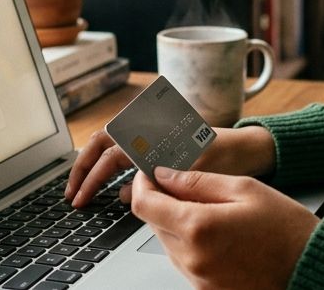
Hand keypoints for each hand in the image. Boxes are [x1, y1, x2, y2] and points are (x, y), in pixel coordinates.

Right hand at [65, 125, 276, 206]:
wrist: (251, 148)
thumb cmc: (228, 155)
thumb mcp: (194, 169)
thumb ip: (159, 180)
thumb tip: (121, 193)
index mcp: (156, 128)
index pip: (110, 150)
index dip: (91, 175)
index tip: (80, 197)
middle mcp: (149, 126)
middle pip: (102, 142)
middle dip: (83, 168)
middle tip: (72, 194)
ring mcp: (153, 134)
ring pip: (112, 146)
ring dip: (95, 167)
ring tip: (83, 191)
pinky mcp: (159, 145)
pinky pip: (128, 154)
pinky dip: (114, 170)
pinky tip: (111, 191)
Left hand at [132, 167, 318, 289]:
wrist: (311, 270)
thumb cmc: (286, 229)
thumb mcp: (244, 189)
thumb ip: (198, 181)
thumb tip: (165, 175)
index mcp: (198, 227)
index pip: (145, 204)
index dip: (143, 184)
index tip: (151, 173)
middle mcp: (192, 258)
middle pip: (153, 224)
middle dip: (162, 202)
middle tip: (184, 186)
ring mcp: (198, 279)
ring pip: (168, 244)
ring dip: (178, 224)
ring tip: (211, 210)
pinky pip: (185, 262)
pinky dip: (192, 244)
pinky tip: (219, 234)